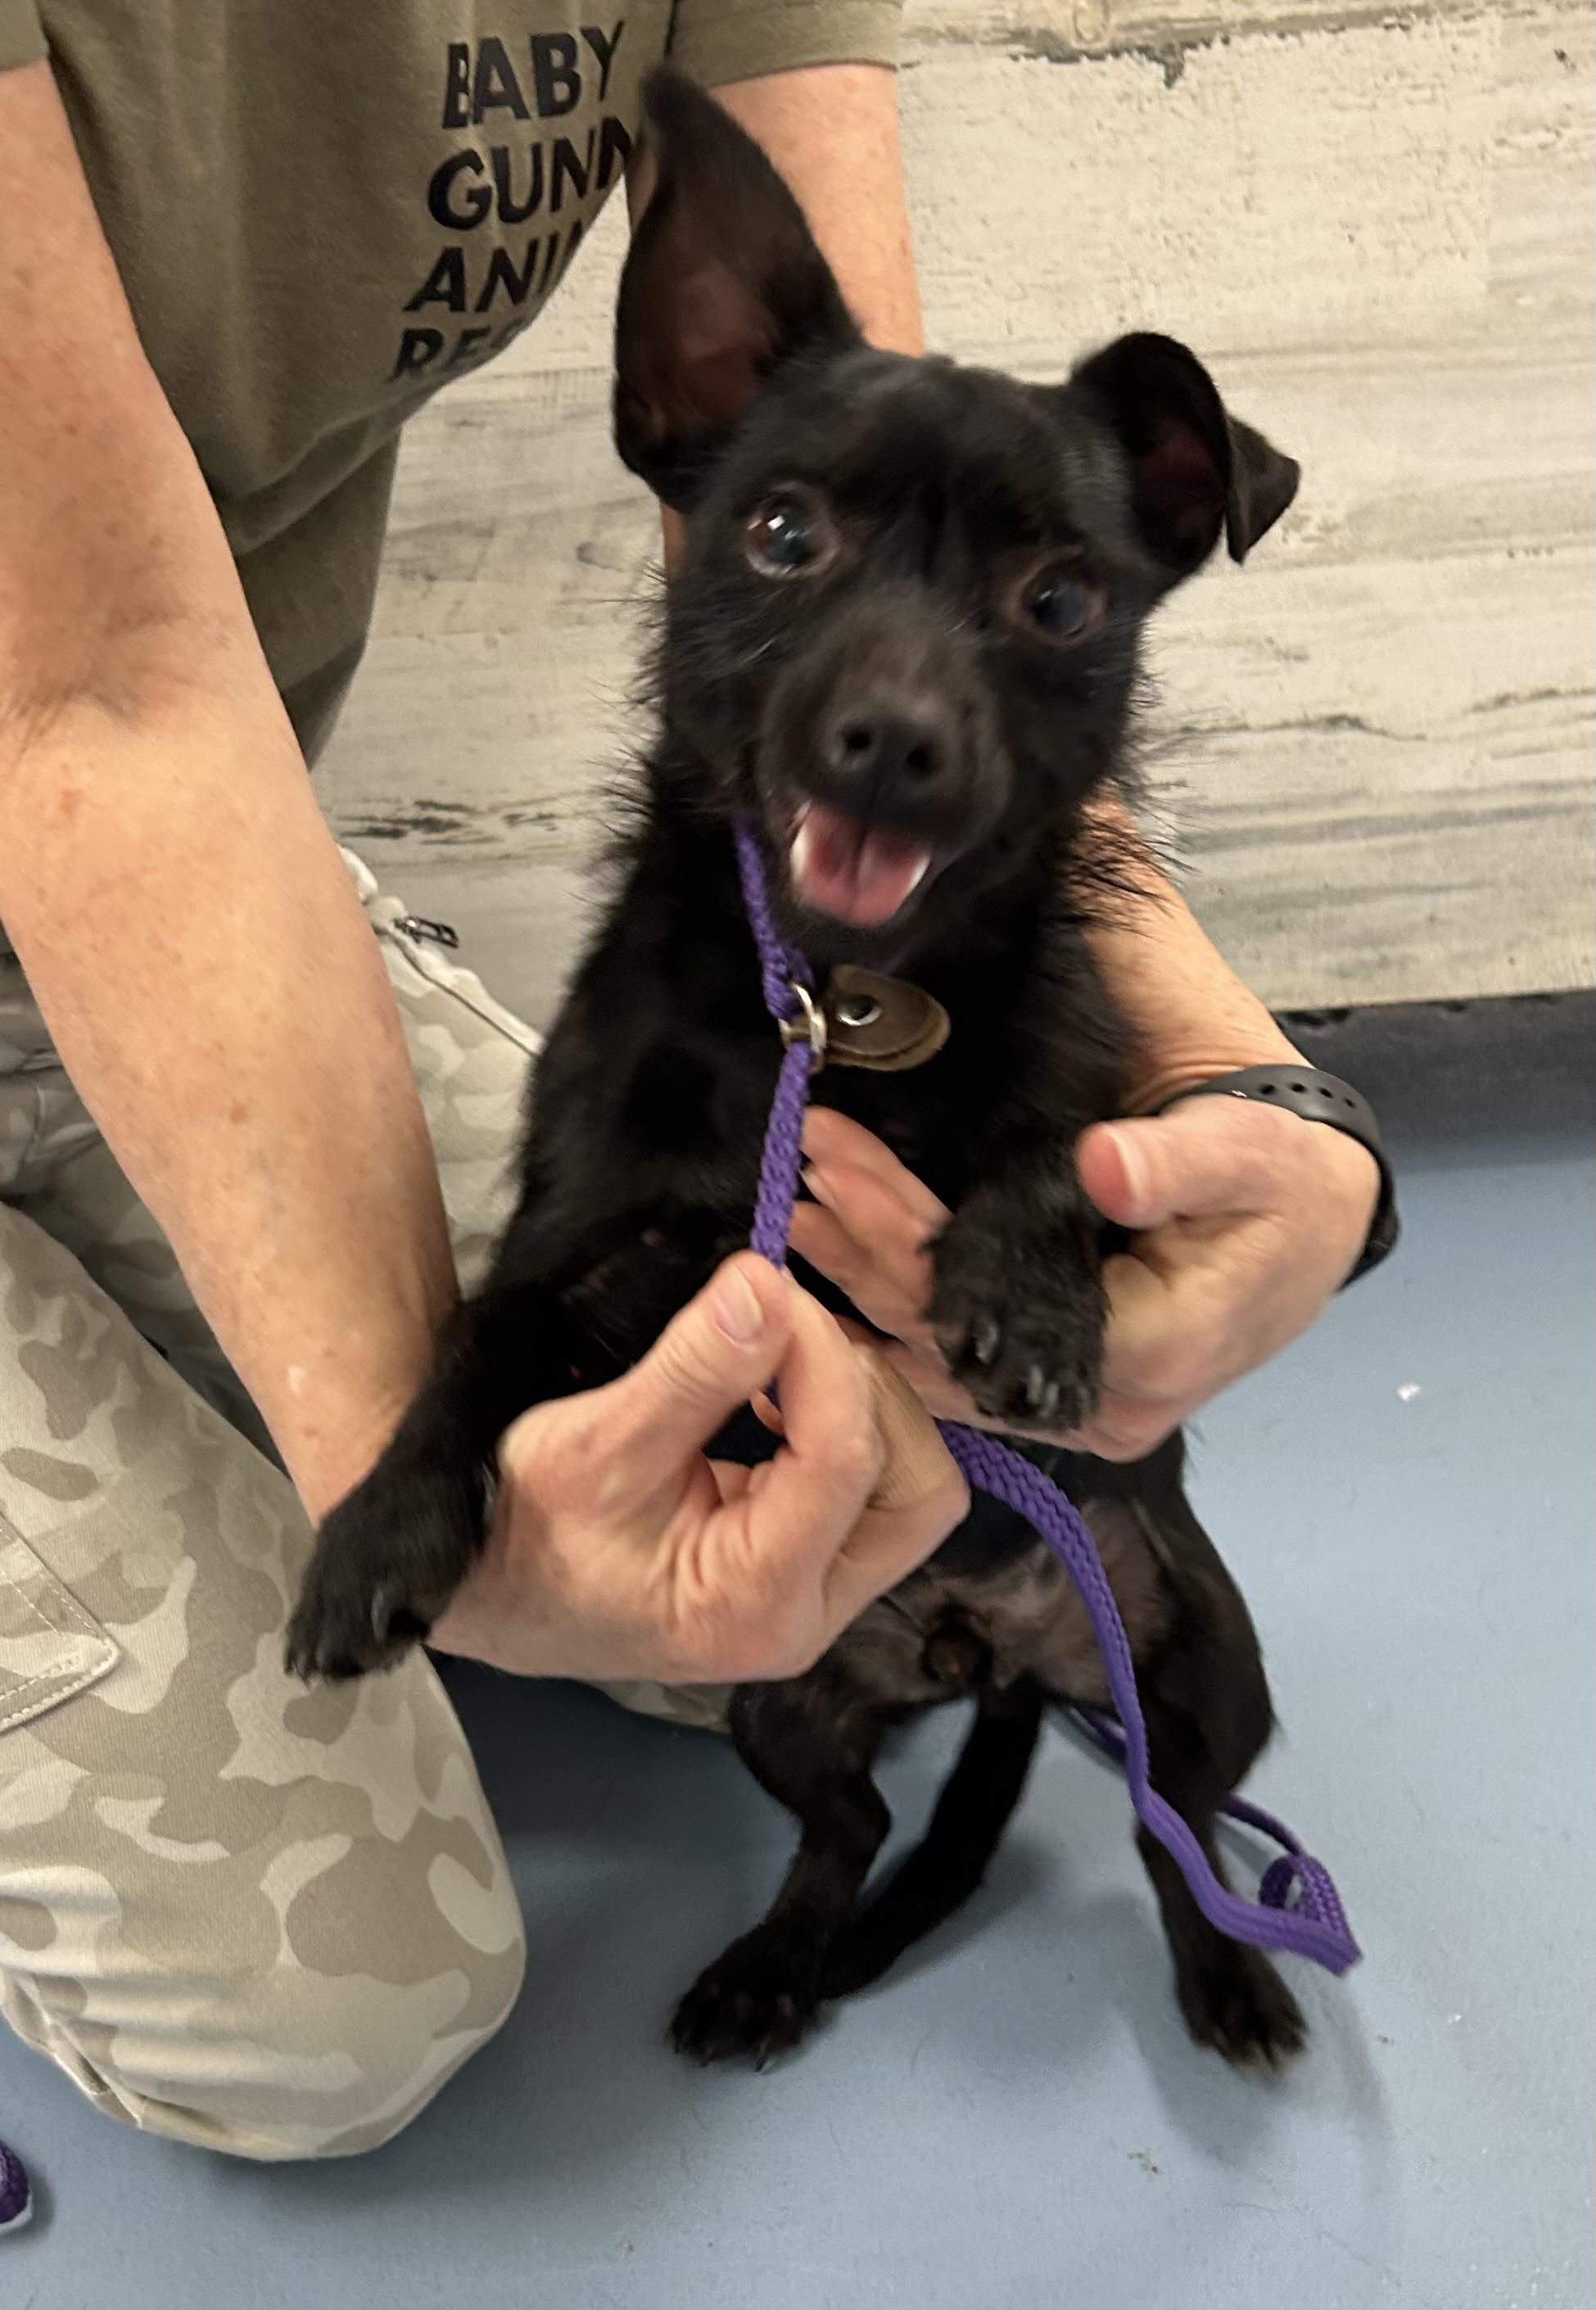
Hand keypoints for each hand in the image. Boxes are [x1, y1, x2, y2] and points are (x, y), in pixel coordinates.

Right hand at [428, 1252, 967, 1681]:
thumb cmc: (520, 1526)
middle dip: (867, 1394)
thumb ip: (692, 1369)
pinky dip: (839, 1421)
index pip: (847, 1459)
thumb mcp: (594, 1442)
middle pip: (917, 1490)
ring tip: (780, 1354)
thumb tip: (765, 1282)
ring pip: (906, 1487)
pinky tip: (776, 1387)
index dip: (823, 1357)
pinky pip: (868, 1488)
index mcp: (756, 1604)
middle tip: (790, 1333)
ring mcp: (813, 1598)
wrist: (480, 1584)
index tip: (769, 1292)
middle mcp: (806, 1617)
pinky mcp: (805, 1568)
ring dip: (858, 1404)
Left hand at [789, 1100, 1377, 1462]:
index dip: (907, 1237)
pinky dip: (898, 1320)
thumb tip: (1106, 1170)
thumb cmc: (1282, 1181)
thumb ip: (1177, 1162)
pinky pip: (964, 1370)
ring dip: (868, 1283)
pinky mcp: (1066, 1394)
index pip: (996, 1306)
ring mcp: (1084, 1410)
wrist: (1309, 1216)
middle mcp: (1110, 1405)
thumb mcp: (1250, 1153)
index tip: (840, 1161)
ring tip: (801, 1206)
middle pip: (955, 1339)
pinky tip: (835, 1279)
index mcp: (1152, 1353)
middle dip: (869, 1250)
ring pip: (947, 1358)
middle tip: (802, 1169)